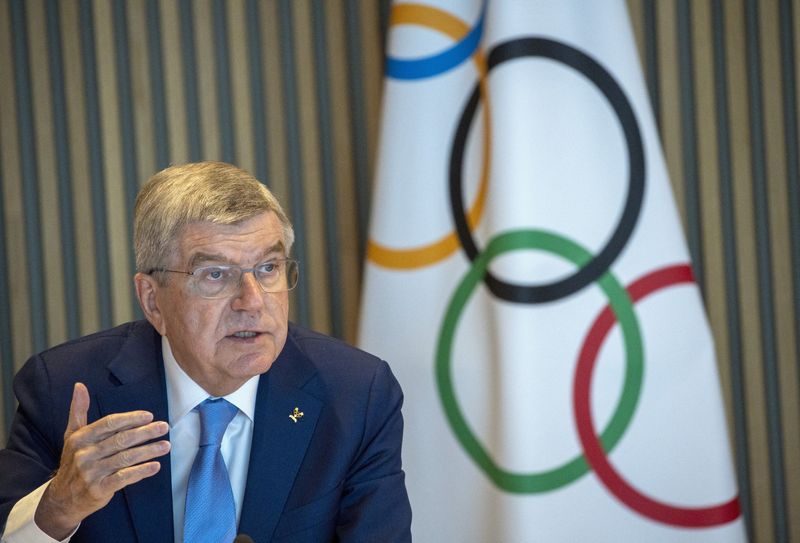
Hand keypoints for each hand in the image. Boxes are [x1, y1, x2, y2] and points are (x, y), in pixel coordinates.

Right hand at [34, 382, 170, 539]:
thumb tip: (79, 385)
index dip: (130, 419)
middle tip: (164, 427)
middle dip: (145, 433)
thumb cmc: (73, 461)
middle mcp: (85, 454)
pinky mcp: (99, 489)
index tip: (149, 416)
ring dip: (148, 451)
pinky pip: (123, 478)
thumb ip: (78, 410)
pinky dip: (141, 472)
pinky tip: (155, 466)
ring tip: (166, 445)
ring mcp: (91, 473)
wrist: (63, 498)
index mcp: (80, 438)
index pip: (109, 424)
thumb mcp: (72, 435)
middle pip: (121, 440)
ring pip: (125, 458)